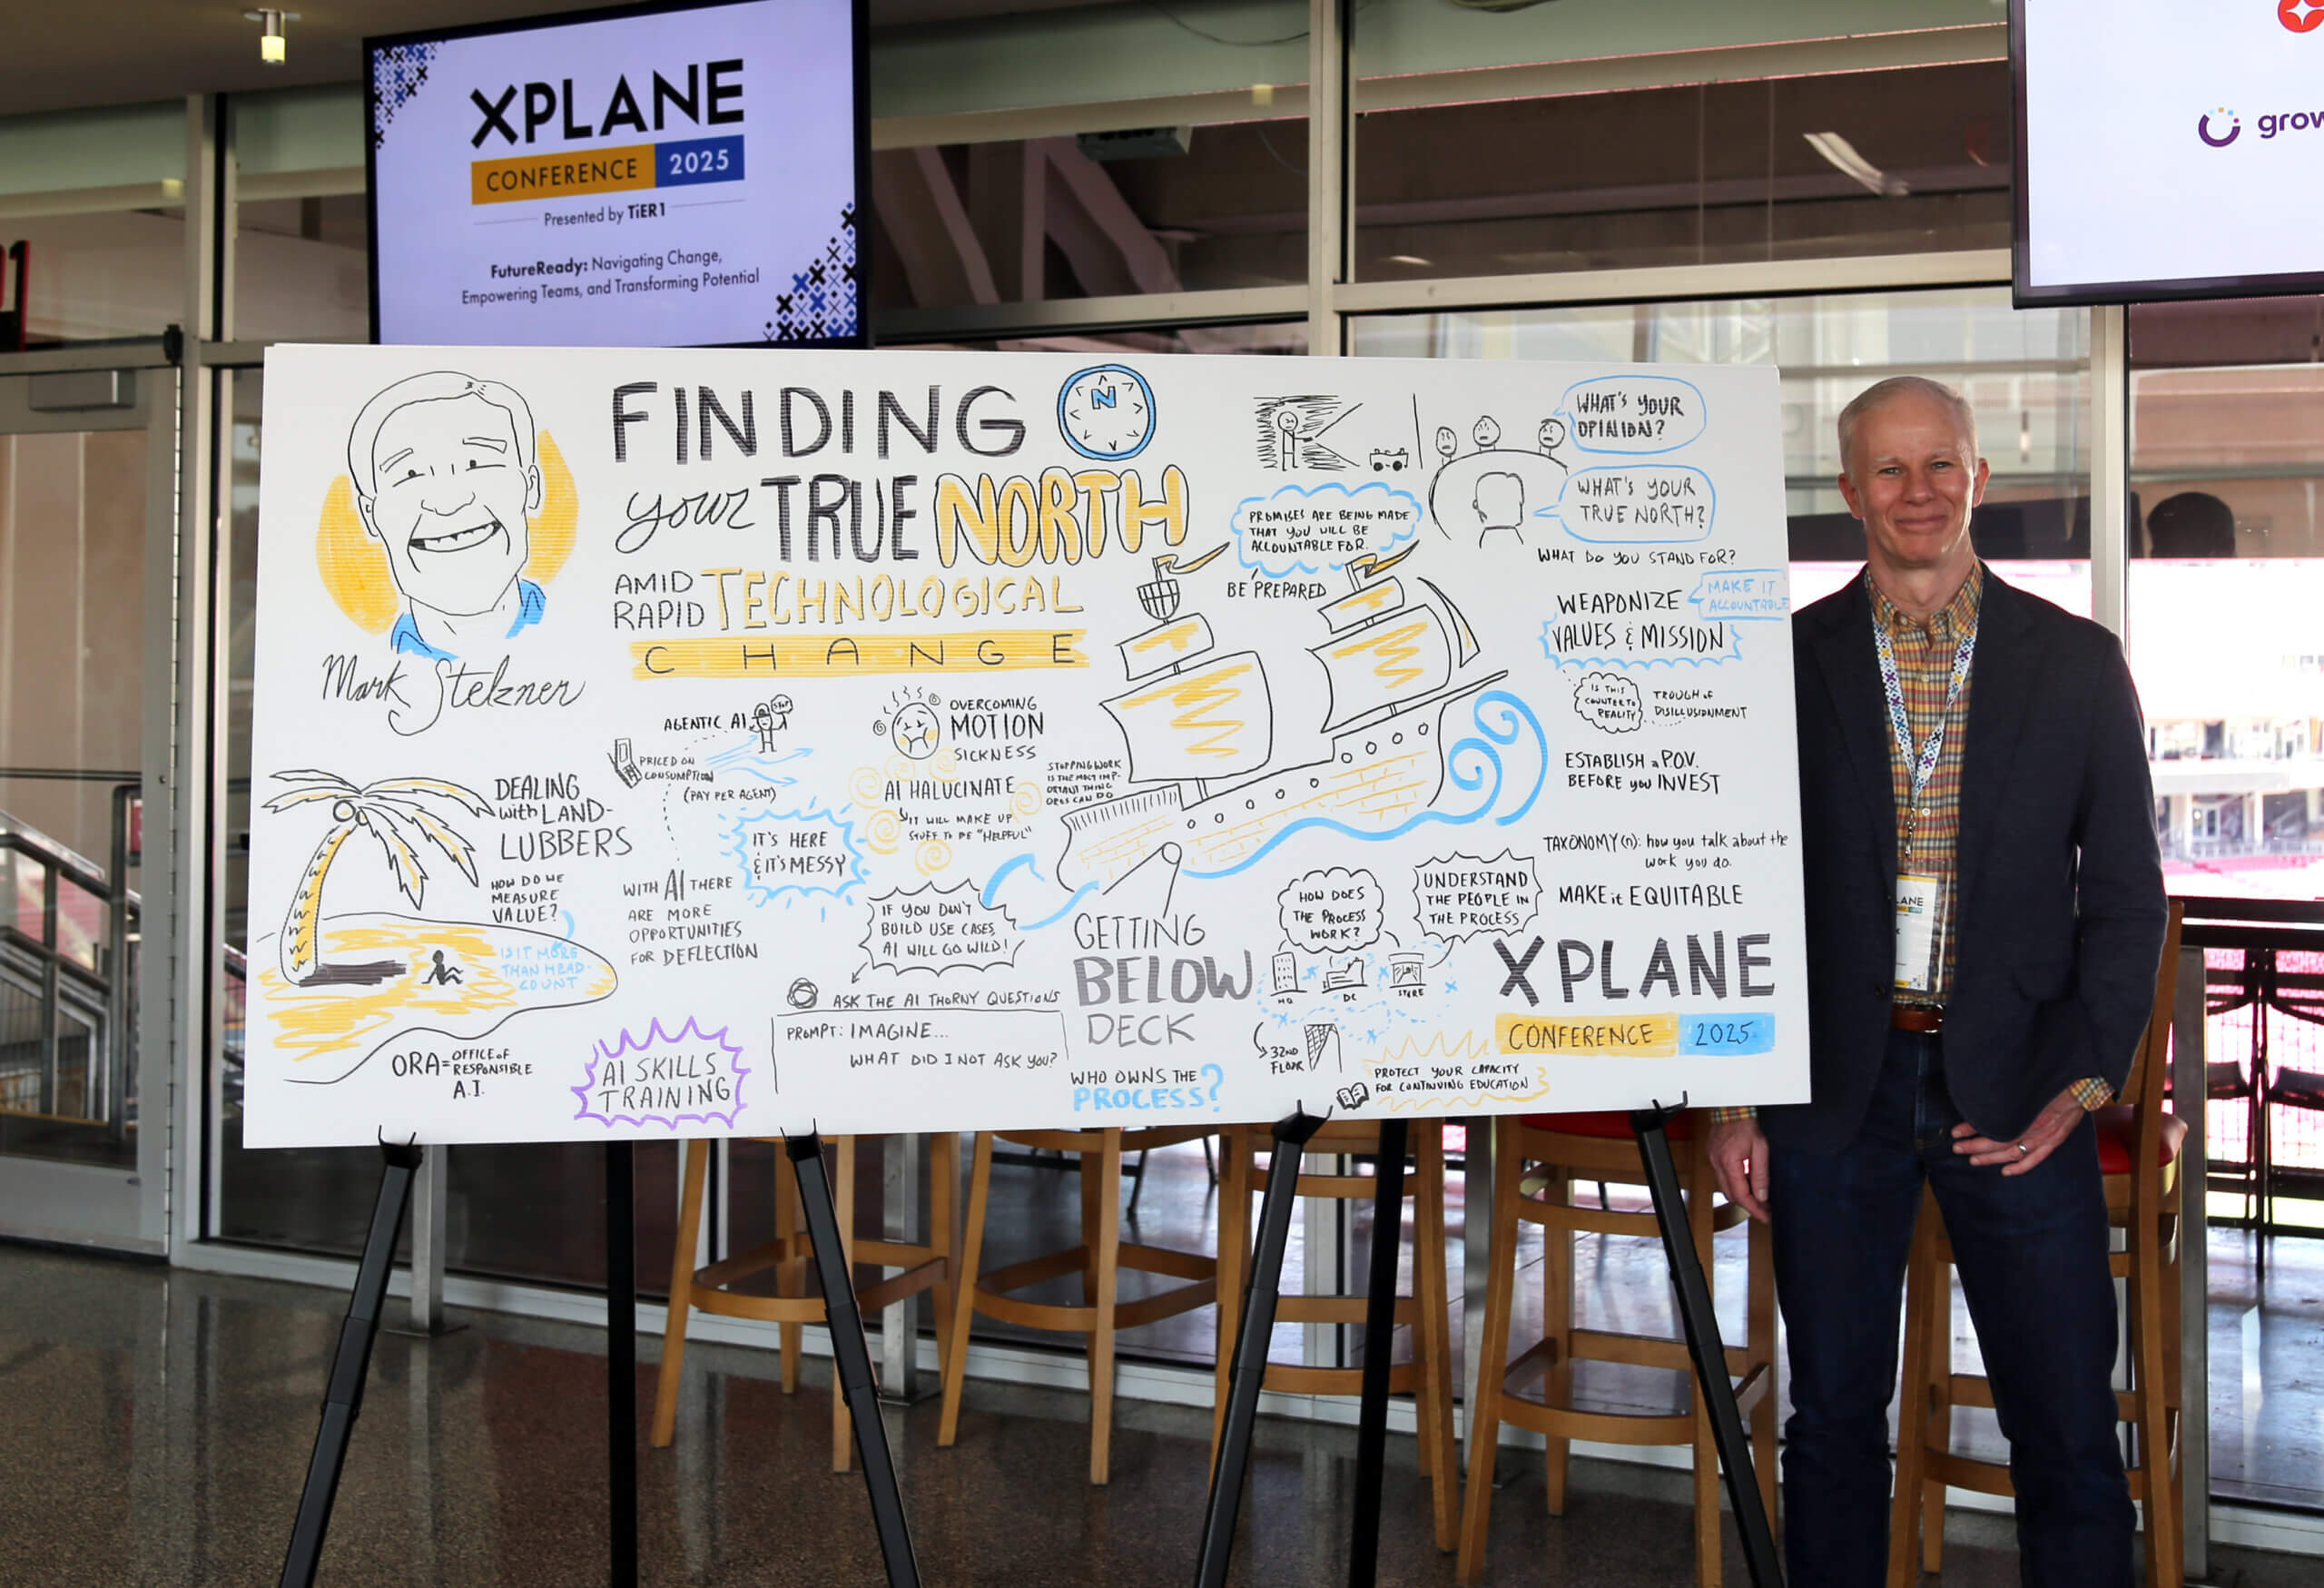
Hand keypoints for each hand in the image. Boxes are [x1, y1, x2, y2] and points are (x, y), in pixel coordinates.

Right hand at [1708, 1117, 1771, 1221]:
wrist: (1733, 1110)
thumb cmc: (1746, 1125)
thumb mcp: (1761, 1149)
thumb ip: (1761, 1174)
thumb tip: (1762, 1195)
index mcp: (1729, 1163)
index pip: (1741, 1195)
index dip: (1754, 1209)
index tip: (1764, 1216)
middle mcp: (1718, 1164)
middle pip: (1731, 1195)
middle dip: (1748, 1205)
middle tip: (1763, 1209)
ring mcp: (1713, 1160)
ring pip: (1726, 1187)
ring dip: (1741, 1194)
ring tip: (1757, 1196)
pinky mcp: (1713, 1157)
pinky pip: (1723, 1177)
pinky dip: (1735, 1183)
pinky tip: (1746, 1181)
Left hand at [1951, 1085, 2084, 1174]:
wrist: (2083, 1082)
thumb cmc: (2051, 1079)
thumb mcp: (2025, 1083)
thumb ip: (2007, 1093)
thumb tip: (1982, 1097)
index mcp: (2024, 1112)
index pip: (1992, 1127)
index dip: (1971, 1130)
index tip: (1955, 1131)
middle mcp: (2034, 1127)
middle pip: (1999, 1142)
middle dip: (1975, 1146)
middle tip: (1957, 1148)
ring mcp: (2046, 1136)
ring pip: (2014, 1153)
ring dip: (1992, 1158)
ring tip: (1973, 1159)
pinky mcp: (2055, 1140)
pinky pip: (2036, 1158)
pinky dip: (2020, 1167)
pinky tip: (2005, 1171)